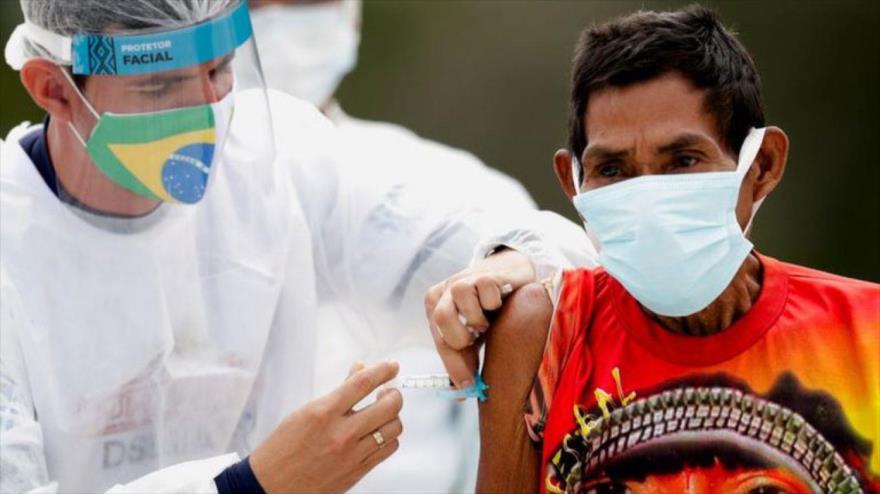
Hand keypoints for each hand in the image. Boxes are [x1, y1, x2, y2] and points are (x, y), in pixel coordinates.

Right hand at [249, 361, 403, 493]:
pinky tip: (380, 432)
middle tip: (389, 391)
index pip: (363, 383)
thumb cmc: (283, 448)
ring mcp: (352, 454)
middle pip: (388, 406)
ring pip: (393, 428)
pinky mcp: (357, 471)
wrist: (272, 486)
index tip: (392, 365)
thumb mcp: (305, 412)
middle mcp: (341, 433)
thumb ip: (337, 392)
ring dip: (393, 416)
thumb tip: (359, 370)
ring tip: (384, 412)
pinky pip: (388, 448)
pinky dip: (389, 436)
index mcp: (323, 413)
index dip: (383, 370)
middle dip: (394, 394)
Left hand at [425, 249, 535, 388]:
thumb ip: (465, 359)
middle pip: (442, 318)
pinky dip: (495, 303)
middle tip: (477, 341)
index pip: (440, 341)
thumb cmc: (490, 311)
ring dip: (480, 319)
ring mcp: (464, 279)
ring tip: (488, 320)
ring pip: (463, 302)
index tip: (467, 385)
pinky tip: (499, 302)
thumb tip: (462, 392)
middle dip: (462, 337)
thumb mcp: (474, 335)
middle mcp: (445, 291)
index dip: (454, 366)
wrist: (513, 277)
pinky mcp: (484, 274)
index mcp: (435, 306)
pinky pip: (487, 292)